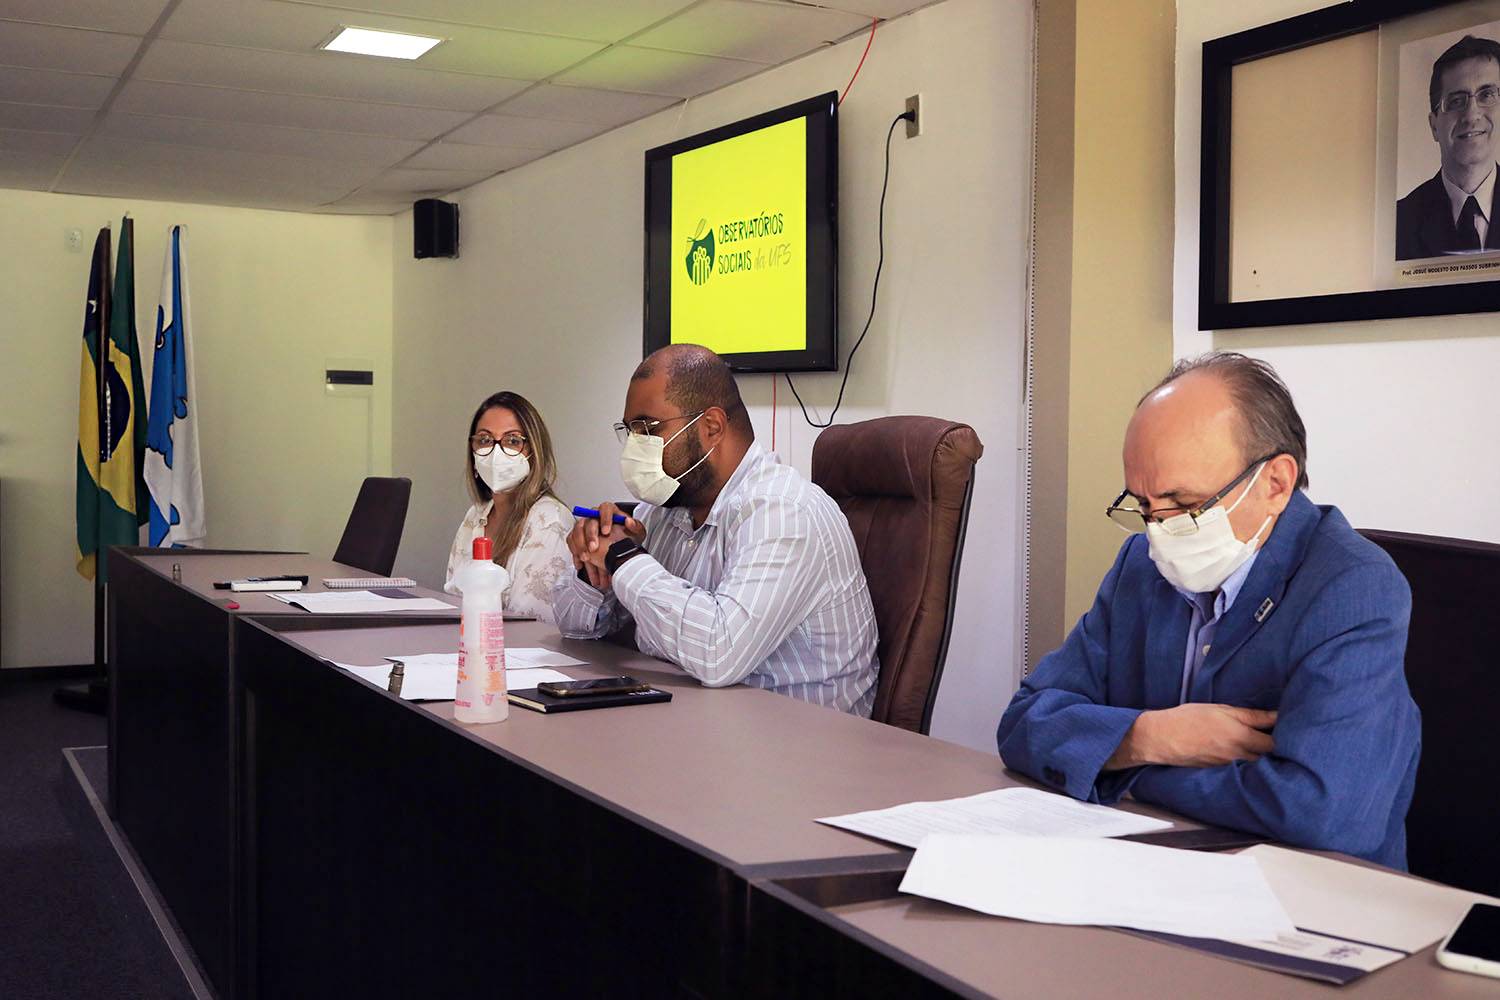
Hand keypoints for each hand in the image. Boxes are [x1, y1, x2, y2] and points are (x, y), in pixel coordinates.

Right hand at [567, 502, 644, 589]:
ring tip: (586, 559)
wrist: (621, 546)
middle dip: (590, 536)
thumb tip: (628, 522)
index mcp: (609, 512)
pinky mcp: (579, 536)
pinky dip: (575, 554)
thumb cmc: (627, 535)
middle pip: (588, 522)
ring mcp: (585, 526)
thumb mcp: (637, 532)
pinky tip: (581, 563)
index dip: (604, 519)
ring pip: (577, 532)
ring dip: (580, 546)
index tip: (606, 531)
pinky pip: (572, 542)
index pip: (605, 509)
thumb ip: (635, 526)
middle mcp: (595, 516)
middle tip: (593, 548)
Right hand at [1104, 704, 1276, 770]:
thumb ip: (1251, 715)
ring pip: (1259, 766)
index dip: (1291, 738)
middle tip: (1292, 743)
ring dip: (1268, 760)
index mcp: (1242, 736)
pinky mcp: (1222, 772)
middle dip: (1283, 752)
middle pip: (1272, 758)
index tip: (1298, 731)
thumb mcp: (1221, 709)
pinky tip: (1253, 759)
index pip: (1277, 742)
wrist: (1163, 738)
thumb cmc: (1190, 718)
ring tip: (1278, 753)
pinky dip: (1251, 765)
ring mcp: (1231, 766)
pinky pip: (1244, 770)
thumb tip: (1276, 715)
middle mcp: (1240, 755)